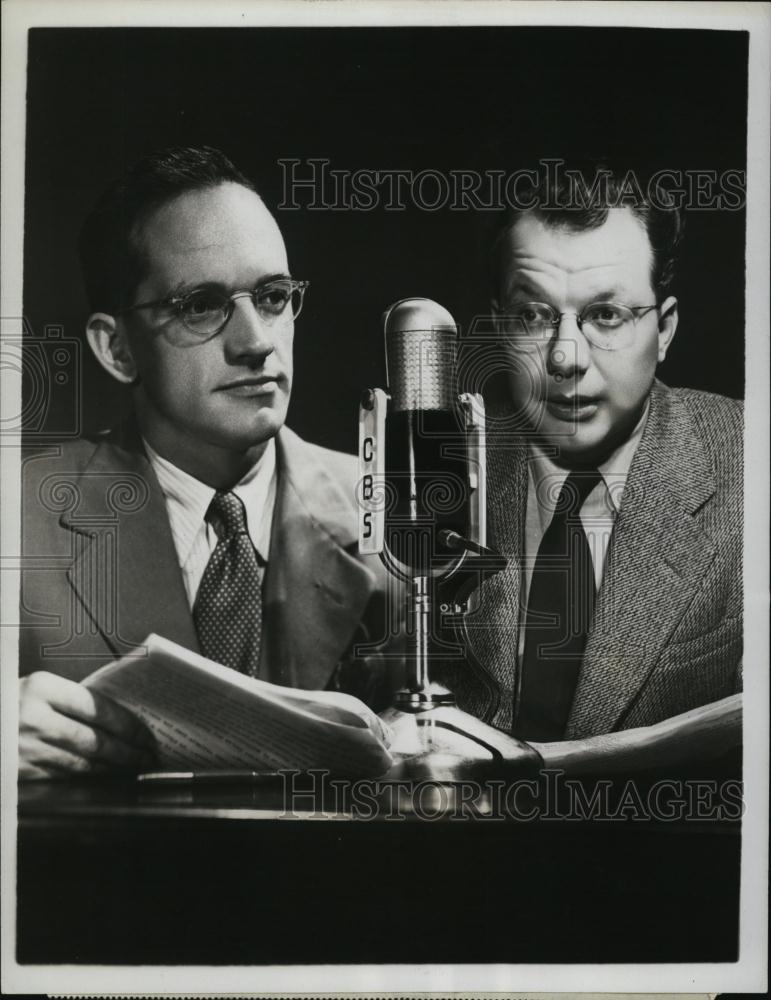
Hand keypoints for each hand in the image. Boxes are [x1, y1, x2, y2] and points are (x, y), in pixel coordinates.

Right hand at [18, 671, 155, 779]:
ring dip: (113, 769)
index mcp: (40, 688)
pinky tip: (104, 778)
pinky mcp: (20, 773)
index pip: (98, 706)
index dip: (127, 723)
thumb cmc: (9, 704)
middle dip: (127, 750)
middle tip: (148, 755)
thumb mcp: (35, 690)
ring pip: (82, 763)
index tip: (146, 732)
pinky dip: (89, 779)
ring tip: (134, 768)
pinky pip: (64, 776)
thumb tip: (118, 717)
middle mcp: (33, 718)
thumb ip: (69, 700)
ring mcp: (25, 748)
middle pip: (95, 739)